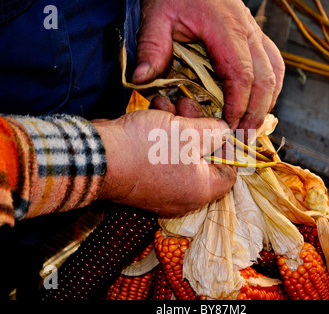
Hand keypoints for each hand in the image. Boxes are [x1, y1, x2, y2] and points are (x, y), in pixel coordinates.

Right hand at [92, 105, 235, 216]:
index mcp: (201, 191)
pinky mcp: (143, 180)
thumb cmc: (150, 148)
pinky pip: (161, 157)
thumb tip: (225, 132)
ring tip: (167, 103)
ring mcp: (161, 190)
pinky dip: (160, 135)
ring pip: (180, 153)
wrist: (99, 157)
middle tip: (190, 104)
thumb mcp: (191, 132)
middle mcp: (183, 196)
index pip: (229, 172)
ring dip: (177, 125)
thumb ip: (216, 131)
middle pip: (202, 158)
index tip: (220, 125)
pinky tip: (154, 112)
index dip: (228, 146)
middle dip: (198, 127)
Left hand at [132, 0, 284, 131]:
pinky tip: (259, 102)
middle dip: (256, 113)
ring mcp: (255, 34)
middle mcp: (248, 34)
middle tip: (243, 138)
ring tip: (252, 126)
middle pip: (266, 80)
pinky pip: (273, 63)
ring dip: (267, 102)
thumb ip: (152, 47)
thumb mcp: (158, 15)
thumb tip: (143, 78)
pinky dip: (269, 87)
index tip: (228, 128)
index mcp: (226, 31)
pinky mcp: (254, 36)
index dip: (238, 106)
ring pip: (275, 73)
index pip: (241, 76)